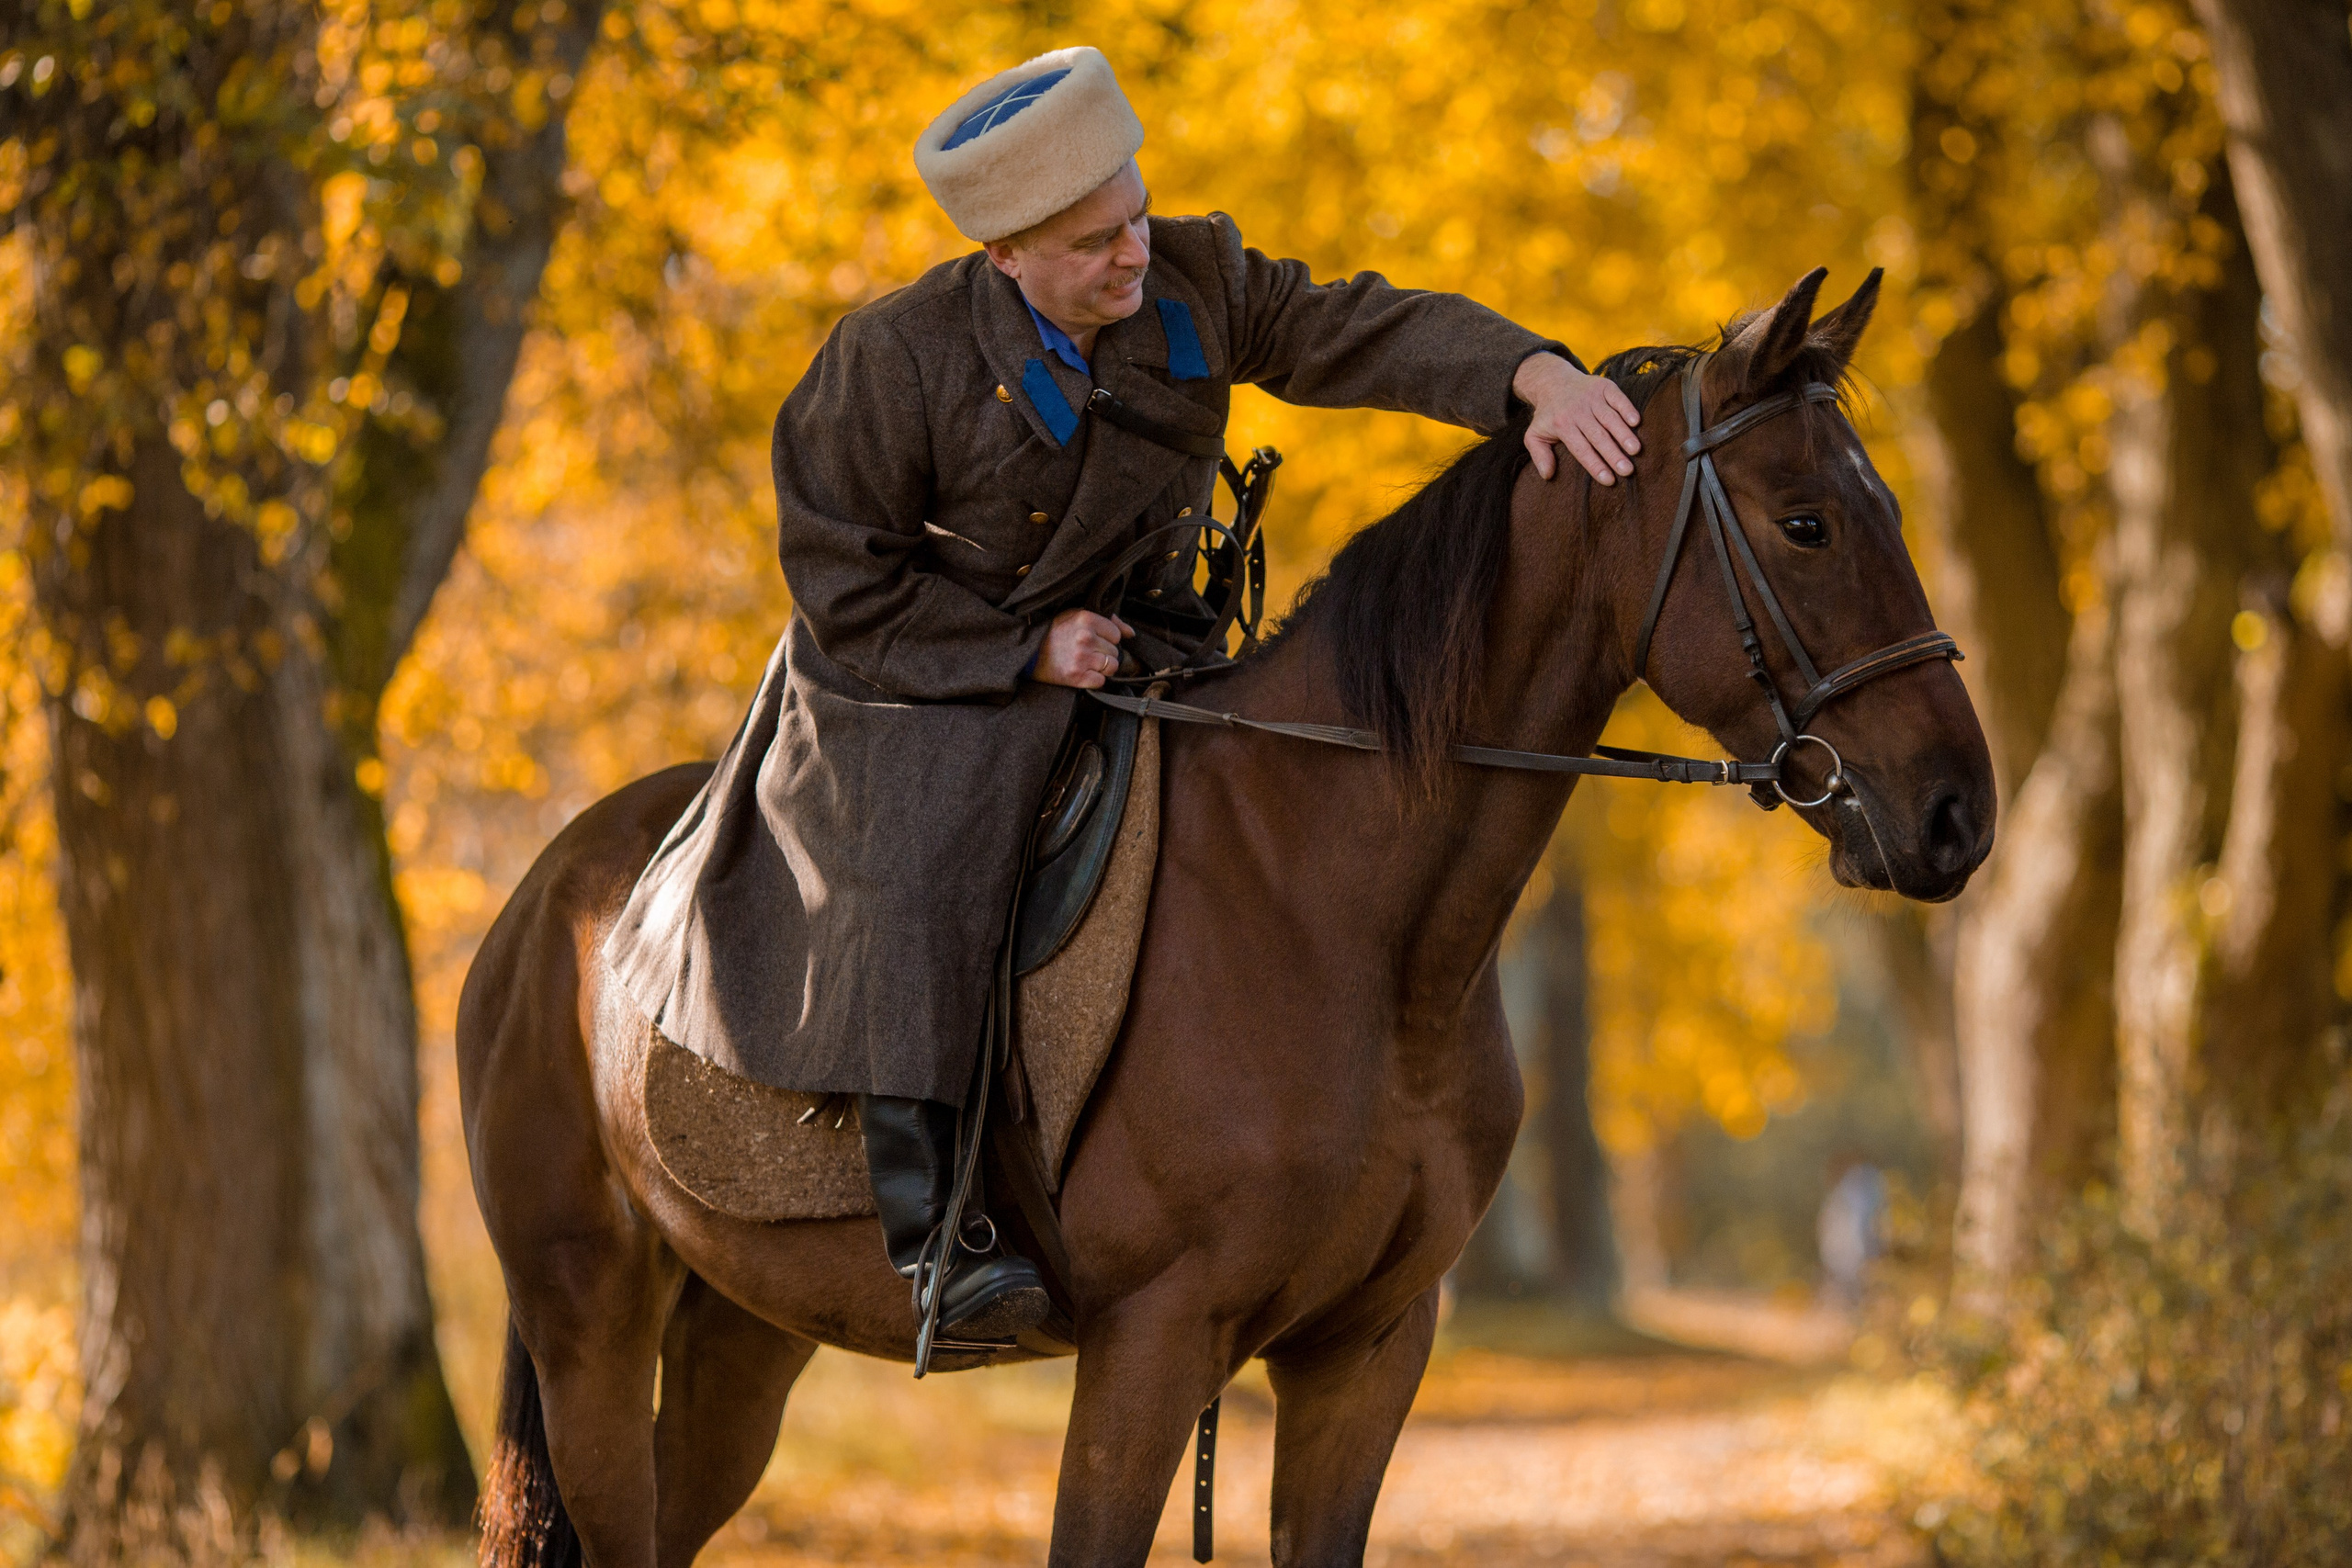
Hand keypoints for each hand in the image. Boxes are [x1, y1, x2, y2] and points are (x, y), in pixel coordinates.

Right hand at [1031, 609, 1133, 688]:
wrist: (1029, 653)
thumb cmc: (1054, 633)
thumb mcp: (1075, 616)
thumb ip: (1106, 620)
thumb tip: (1130, 633)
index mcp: (1086, 619)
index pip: (1116, 634)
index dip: (1108, 639)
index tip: (1096, 641)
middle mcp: (1085, 637)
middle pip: (1115, 651)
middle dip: (1104, 653)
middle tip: (1088, 653)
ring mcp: (1081, 658)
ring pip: (1112, 666)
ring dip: (1102, 668)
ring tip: (1088, 663)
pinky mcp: (1076, 676)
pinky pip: (1101, 681)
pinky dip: (1094, 680)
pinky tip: (1084, 673)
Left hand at [1514, 352, 1641, 484]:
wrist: (1553, 381)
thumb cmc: (1548, 415)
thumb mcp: (1534, 434)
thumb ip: (1539, 455)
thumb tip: (1547, 475)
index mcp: (1562, 425)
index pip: (1581, 449)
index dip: (1595, 465)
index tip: (1609, 480)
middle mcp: (1578, 411)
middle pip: (1598, 436)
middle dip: (1613, 454)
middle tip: (1627, 471)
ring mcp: (1592, 398)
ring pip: (1610, 418)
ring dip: (1623, 434)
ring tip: (1635, 450)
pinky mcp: (1603, 386)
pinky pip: (1617, 397)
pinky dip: (1627, 408)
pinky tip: (1636, 422)